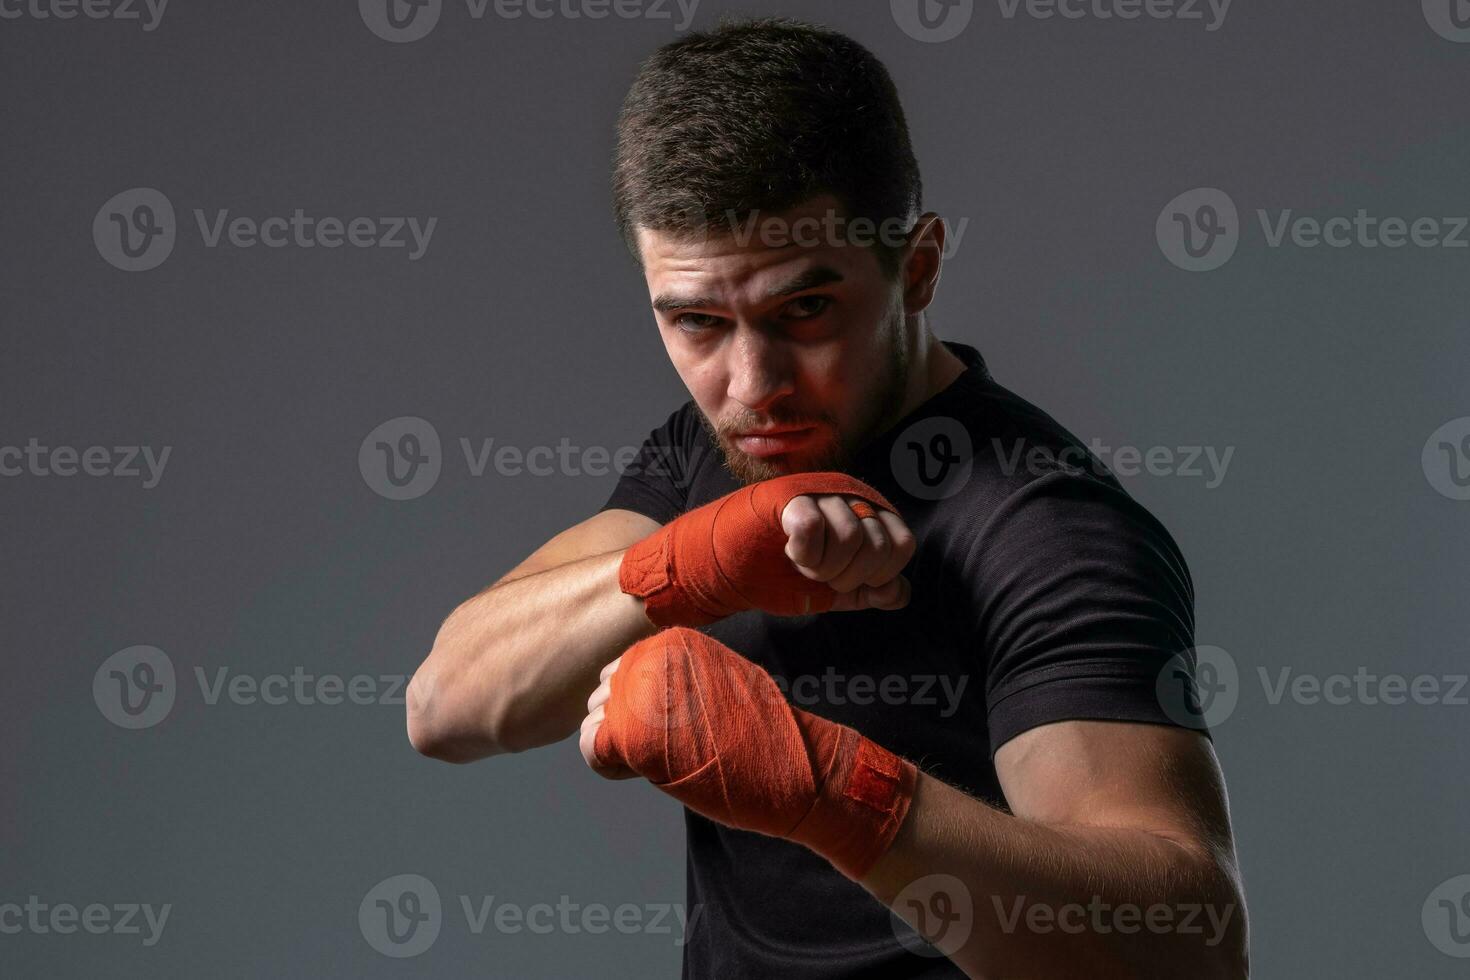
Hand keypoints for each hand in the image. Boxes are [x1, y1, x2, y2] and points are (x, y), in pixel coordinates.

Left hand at [579, 627, 915, 879]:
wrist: (797, 767)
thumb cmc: (763, 735)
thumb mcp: (718, 685)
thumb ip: (678, 680)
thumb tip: (633, 695)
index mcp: (674, 641)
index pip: (622, 670)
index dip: (636, 707)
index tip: (670, 728)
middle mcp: (653, 657)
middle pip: (604, 693)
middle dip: (620, 725)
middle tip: (663, 749)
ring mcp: (642, 693)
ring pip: (594, 718)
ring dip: (616, 745)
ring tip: (659, 760)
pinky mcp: (636, 734)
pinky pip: (591, 745)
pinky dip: (608, 765)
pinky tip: (642, 772)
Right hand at [779, 490, 914, 612]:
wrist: (736, 569)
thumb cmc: (788, 573)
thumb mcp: (840, 590)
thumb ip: (873, 592)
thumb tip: (896, 592)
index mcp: (870, 513)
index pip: (903, 544)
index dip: (879, 575)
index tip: (848, 579)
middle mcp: (851, 494)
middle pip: (877, 545)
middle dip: (847, 576)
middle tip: (819, 573)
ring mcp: (821, 491)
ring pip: (849, 536)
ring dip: (822, 567)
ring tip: (803, 563)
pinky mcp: (789, 495)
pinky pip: (813, 528)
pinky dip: (802, 554)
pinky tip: (789, 551)